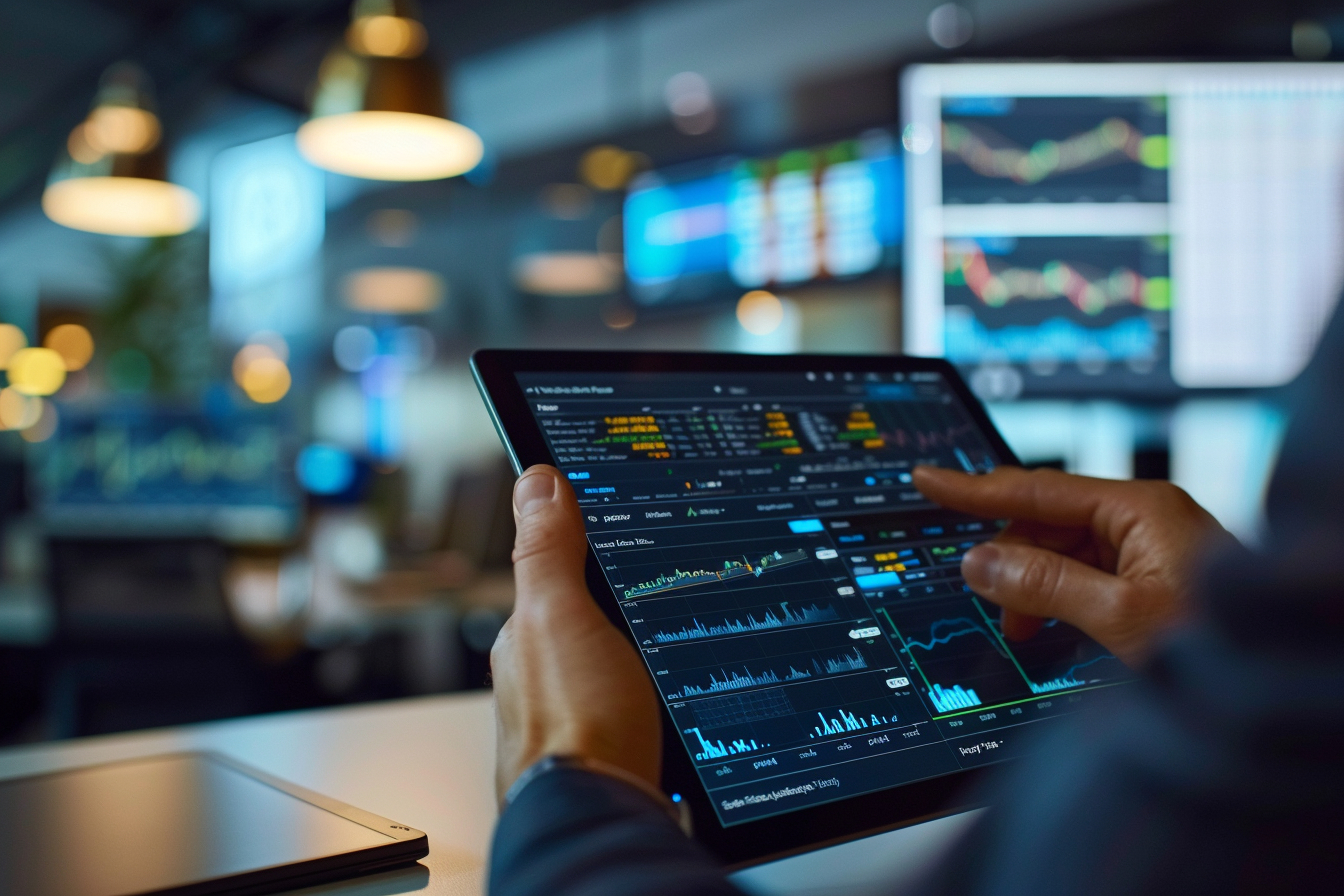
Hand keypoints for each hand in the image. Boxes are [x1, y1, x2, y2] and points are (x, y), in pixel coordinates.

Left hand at [490, 465, 661, 801]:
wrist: (601, 822)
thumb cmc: (575, 729)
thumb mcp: (561, 617)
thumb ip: (547, 552)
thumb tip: (537, 479)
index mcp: (527, 637)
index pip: (558, 575)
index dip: (592, 556)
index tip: (631, 542)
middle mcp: (542, 680)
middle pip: (591, 623)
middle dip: (624, 612)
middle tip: (671, 599)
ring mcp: (575, 718)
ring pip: (615, 668)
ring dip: (642, 662)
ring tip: (679, 654)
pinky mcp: (609, 753)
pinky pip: (633, 708)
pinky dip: (652, 700)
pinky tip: (674, 704)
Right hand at [911, 465, 1224, 665]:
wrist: (1275, 672)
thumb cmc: (1216, 641)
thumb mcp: (1118, 616)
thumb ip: (1043, 585)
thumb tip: (980, 563)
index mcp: (1140, 508)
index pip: (1037, 488)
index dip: (974, 489)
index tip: (928, 479)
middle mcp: (1145, 515)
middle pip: (1048, 520)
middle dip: (1011, 560)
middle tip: (989, 600)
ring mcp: (1151, 542)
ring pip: (1064, 550)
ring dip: (1035, 588)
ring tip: (1026, 630)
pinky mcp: (1154, 571)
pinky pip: (1086, 570)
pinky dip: (1060, 597)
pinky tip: (1053, 626)